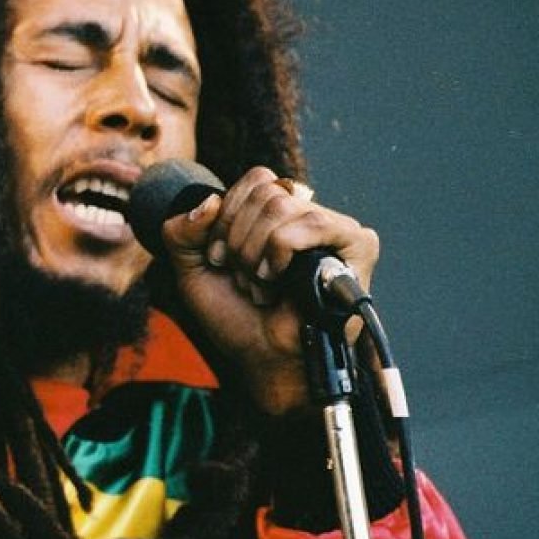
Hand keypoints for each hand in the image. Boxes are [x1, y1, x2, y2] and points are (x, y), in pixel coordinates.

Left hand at [161, 166, 379, 414]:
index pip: (256, 179)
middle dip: (239, 240)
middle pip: (266, 190)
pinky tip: (278, 282)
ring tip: (262, 285)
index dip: (227, 218)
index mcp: (278, 212)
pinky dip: (280, 251)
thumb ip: (181, 230)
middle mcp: (310, 214)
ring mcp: (336, 227)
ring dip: (256, 253)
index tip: (219, 259)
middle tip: (244, 278)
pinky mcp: (357, 245)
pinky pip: (310, 223)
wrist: (262, 358)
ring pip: (283, 205)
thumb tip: (210, 200)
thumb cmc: (234, 316)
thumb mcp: (191, 268)